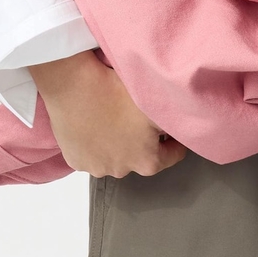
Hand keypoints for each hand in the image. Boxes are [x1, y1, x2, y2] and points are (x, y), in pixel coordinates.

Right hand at [28, 48, 187, 178]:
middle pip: (139, 157)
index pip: (171, 156)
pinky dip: (94, 142)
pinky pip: (90, 152)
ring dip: (117, 143)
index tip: (173, 131)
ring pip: (113, 156)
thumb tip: (183, 129)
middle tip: (137, 118)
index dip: (175, 141)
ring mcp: (95, 167)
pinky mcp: (74, 159)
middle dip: (142, 141)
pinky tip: (94, 122)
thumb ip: (175, 122)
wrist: (74, 84)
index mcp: (146, 161)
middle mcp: (122, 171)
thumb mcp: (157, 104)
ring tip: (113, 118)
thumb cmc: (117, 91)